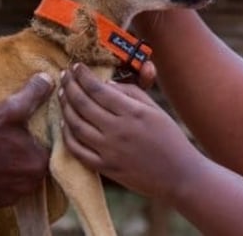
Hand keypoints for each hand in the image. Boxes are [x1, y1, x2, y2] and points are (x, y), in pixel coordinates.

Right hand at [0, 73, 53, 210]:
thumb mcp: (10, 109)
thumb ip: (33, 94)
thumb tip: (48, 79)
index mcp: (38, 164)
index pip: (44, 151)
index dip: (31, 140)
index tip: (18, 132)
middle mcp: (28, 187)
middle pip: (30, 167)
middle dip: (20, 156)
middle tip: (3, 141)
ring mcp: (9, 199)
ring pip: (14, 181)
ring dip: (7, 170)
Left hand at [59, 63, 200, 200]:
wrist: (179, 175)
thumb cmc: (170, 138)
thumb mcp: (155, 109)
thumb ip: (131, 92)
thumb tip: (106, 84)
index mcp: (132, 112)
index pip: (98, 89)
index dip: (82, 76)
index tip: (76, 66)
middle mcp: (118, 130)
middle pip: (83, 104)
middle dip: (69, 86)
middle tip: (64, 76)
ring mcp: (109, 151)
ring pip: (76, 125)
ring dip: (65, 107)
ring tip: (62, 94)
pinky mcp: (105, 168)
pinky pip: (77, 150)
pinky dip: (67, 135)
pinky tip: (64, 123)